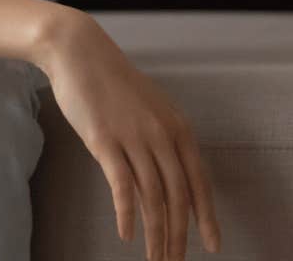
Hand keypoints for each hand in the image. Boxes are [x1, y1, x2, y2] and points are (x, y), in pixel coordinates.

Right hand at [39, 12, 221, 260]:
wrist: (79, 52)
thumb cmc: (112, 82)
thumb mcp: (147, 110)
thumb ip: (160, 142)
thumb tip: (165, 179)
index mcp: (177, 129)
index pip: (199, 183)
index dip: (207, 217)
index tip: (213, 246)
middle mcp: (162, 135)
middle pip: (177, 198)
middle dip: (179, 236)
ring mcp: (134, 138)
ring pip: (153, 198)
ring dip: (156, 235)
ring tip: (155, 259)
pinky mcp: (105, 140)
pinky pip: (121, 185)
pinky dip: (126, 213)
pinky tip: (127, 234)